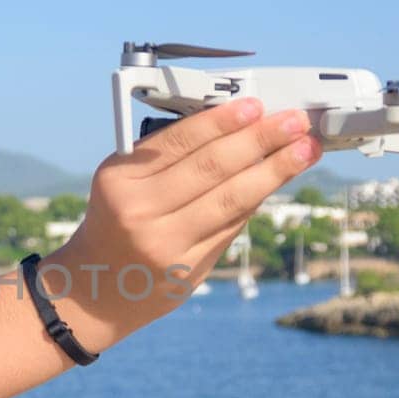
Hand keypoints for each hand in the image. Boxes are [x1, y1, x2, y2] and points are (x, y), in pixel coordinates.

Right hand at [47, 97, 319, 349]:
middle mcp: (140, 212)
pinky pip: (230, 228)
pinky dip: (255, 202)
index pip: (179, 142)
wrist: (94, 290)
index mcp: (119, 180)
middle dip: (260, 140)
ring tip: (304, 151)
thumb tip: (234, 131)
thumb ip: (166, 158)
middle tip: (295, 123)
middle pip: (212, 168)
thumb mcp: (122, 183)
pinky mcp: (188, 271)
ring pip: (231, 200)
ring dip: (274, 172)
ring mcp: (166, 245)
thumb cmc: (115, 222)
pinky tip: (275, 182)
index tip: (256, 106)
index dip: (222, 121)